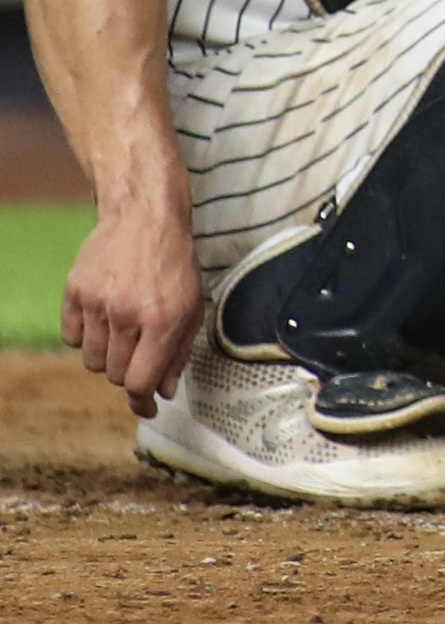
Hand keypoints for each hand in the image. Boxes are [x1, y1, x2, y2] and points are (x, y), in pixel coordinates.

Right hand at [63, 198, 201, 416]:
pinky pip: (71, 338)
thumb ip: (179, 351)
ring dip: (108, 357)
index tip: (148, 407)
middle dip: (130, 373)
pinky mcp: (74, 291)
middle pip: (115, 375)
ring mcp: (97, 302)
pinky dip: (85, 338)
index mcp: (164, 319)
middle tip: (140, 354)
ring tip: (124, 332)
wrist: (145, 216)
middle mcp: (128, 313)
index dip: (143, 401)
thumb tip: (163, 392)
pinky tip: (103, 319)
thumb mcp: (193, 306)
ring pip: (92, 361)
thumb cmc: (175, 264)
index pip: (140, 381)